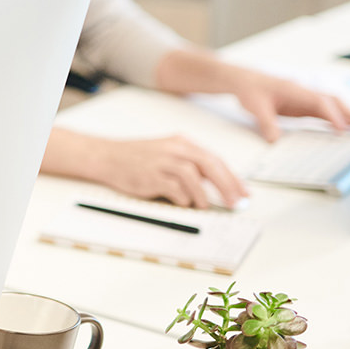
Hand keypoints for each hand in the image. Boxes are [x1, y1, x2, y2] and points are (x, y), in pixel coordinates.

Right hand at [51, 130, 247, 208]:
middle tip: (235, 202)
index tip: (243, 192)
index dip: (232, 177)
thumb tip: (215, 185)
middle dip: (227, 185)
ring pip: (193, 175)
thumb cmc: (136, 158)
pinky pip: (174, 188)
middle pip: (209, 164)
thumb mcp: (166, 153)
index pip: (214, 159)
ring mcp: (161, 161)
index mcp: (181, 142)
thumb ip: (189, 164)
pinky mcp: (150, 176)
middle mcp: (173, 149)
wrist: (106, 156)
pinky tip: (182, 202)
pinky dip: (183, 198)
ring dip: (203, 194)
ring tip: (203, 205)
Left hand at [229, 72, 349, 141]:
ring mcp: (305, 99)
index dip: (332, 115)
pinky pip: (323, 112)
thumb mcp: (254, 107)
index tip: (342, 129)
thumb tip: (275, 140)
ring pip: (332, 106)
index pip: (319, 102)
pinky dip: (335, 120)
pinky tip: (343, 130)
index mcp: (294, 90)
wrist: (244, 81)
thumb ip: (266, 123)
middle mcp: (304, 93)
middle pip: (333, 101)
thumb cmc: (250, 89)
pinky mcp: (302, 105)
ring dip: (347, 117)